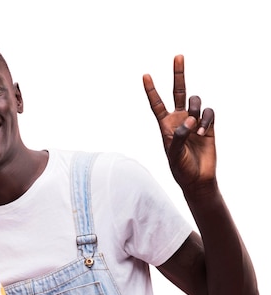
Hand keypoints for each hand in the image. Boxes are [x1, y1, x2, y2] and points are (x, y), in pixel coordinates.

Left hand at [143, 55, 216, 190]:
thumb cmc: (180, 167)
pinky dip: (206, 120)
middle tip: (178, 56)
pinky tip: (203, 133)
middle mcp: (179, 119)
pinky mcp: (208, 125)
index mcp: (165, 125)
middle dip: (178, 74)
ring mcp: (194, 120)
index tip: (145, 75)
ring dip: (196, 112)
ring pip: (195, 101)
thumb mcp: (173, 153)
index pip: (156, 104)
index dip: (151, 90)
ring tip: (195, 131)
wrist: (197, 178)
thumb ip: (179, 135)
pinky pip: (208, 112)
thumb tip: (189, 119)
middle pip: (178, 91)